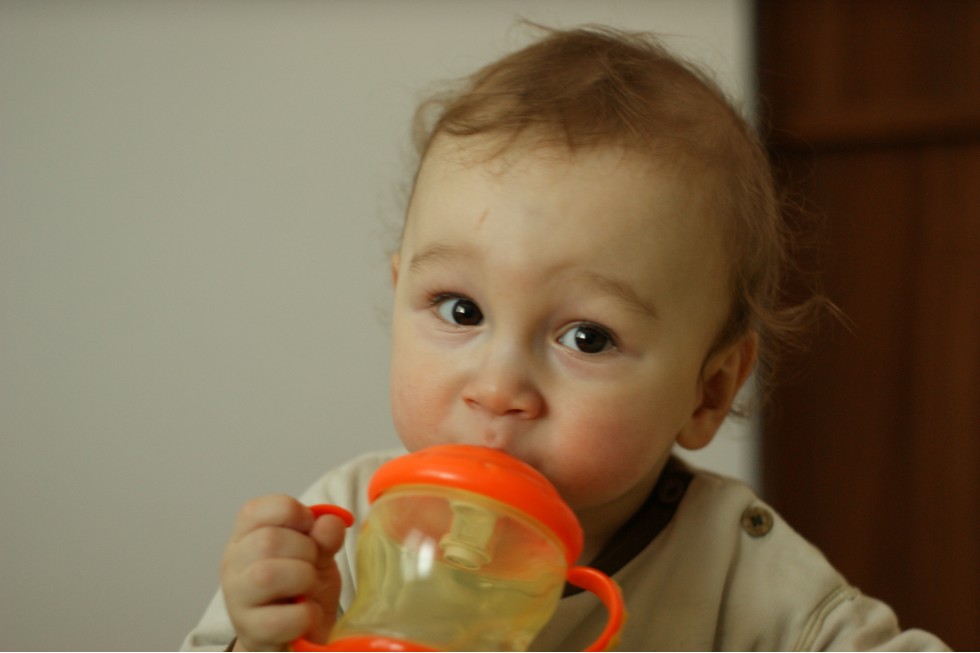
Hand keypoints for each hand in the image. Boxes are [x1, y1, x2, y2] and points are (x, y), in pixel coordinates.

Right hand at [220, 495, 348, 651]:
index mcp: (246, 536)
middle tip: (313, 564)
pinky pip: (280, 618)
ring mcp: (237, 599)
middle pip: (268, 540)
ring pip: (268, 575)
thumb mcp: (318, 555)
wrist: (295, 636)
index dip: (294, 513)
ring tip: (309, 587)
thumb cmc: (302, 589)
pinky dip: (306, 614)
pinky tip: (308, 613)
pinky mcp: (251, 631)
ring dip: (304, 578)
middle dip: (306, 549)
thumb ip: (325, 535)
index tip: (311, 528)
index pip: (257, 510)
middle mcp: (233, 564)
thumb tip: (332, 521)